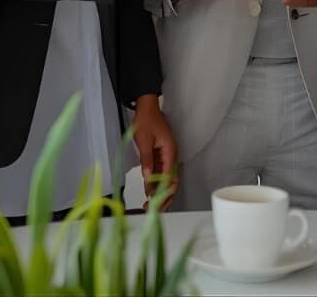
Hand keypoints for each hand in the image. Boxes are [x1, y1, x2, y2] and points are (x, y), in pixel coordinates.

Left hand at [132, 94, 177, 208]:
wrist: (146, 106)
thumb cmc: (146, 120)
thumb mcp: (144, 141)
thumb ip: (147, 161)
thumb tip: (148, 179)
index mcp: (171, 152)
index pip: (170, 178)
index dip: (163, 192)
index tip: (154, 203)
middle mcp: (172, 155)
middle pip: (172, 181)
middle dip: (164, 196)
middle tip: (153, 209)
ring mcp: (167, 155)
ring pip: (167, 178)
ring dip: (160, 190)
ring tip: (150, 203)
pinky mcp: (162, 154)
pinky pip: (161, 171)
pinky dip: (156, 182)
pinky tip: (149, 190)